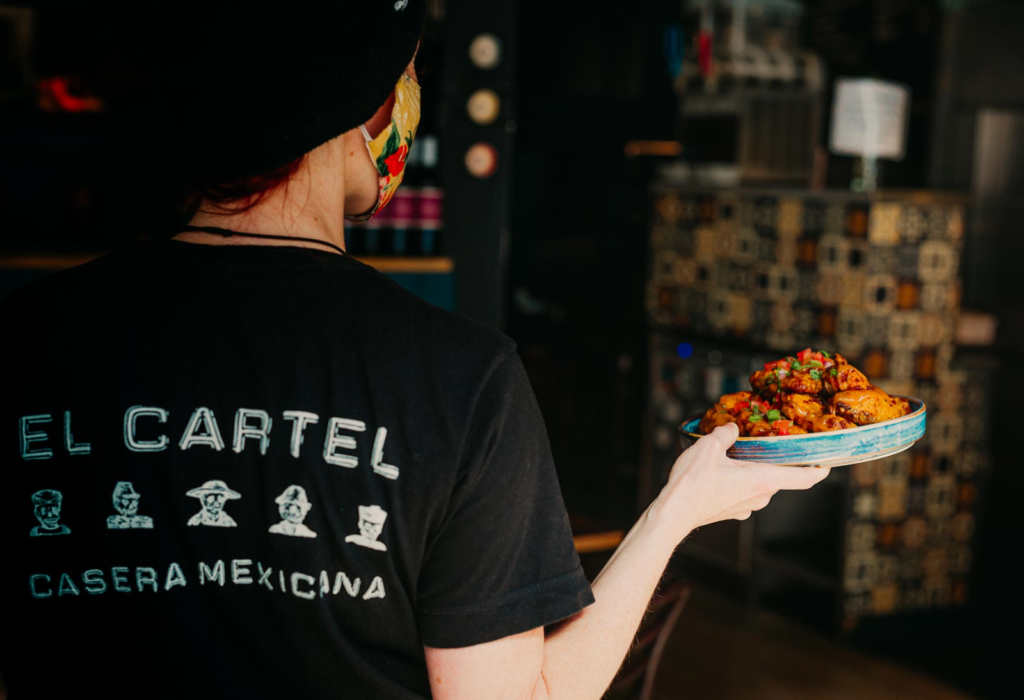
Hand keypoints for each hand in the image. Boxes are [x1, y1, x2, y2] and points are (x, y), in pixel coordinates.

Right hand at [651, 423, 829, 540]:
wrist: (673, 513)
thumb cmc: (693, 484)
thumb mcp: (709, 447)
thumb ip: (724, 434)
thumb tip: (730, 429)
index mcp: (762, 480)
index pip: (803, 479)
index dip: (819, 470)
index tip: (827, 464)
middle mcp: (760, 497)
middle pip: (779, 478)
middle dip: (774, 462)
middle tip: (767, 445)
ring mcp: (746, 507)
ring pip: (760, 486)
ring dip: (753, 472)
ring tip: (737, 456)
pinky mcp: (732, 512)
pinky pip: (744, 494)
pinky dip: (739, 482)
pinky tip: (721, 472)